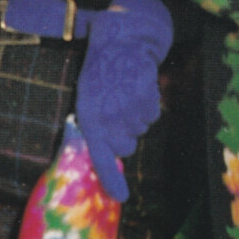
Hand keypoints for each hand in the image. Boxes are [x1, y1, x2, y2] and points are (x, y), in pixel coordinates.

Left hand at [74, 0, 173, 201]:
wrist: (121, 40)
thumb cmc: (99, 73)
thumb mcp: (86, 98)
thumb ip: (94, 127)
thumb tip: (106, 154)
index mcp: (89, 116)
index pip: (101, 155)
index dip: (111, 178)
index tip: (121, 197)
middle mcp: (110, 116)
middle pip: (125, 147)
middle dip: (123, 137)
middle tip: (117, 114)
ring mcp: (130, 108)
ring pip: (140, 131)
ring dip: (135, 118)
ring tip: (126, 95)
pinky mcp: (148, 99)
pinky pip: (152, 116)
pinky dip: (148, 107)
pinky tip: (138, 90)